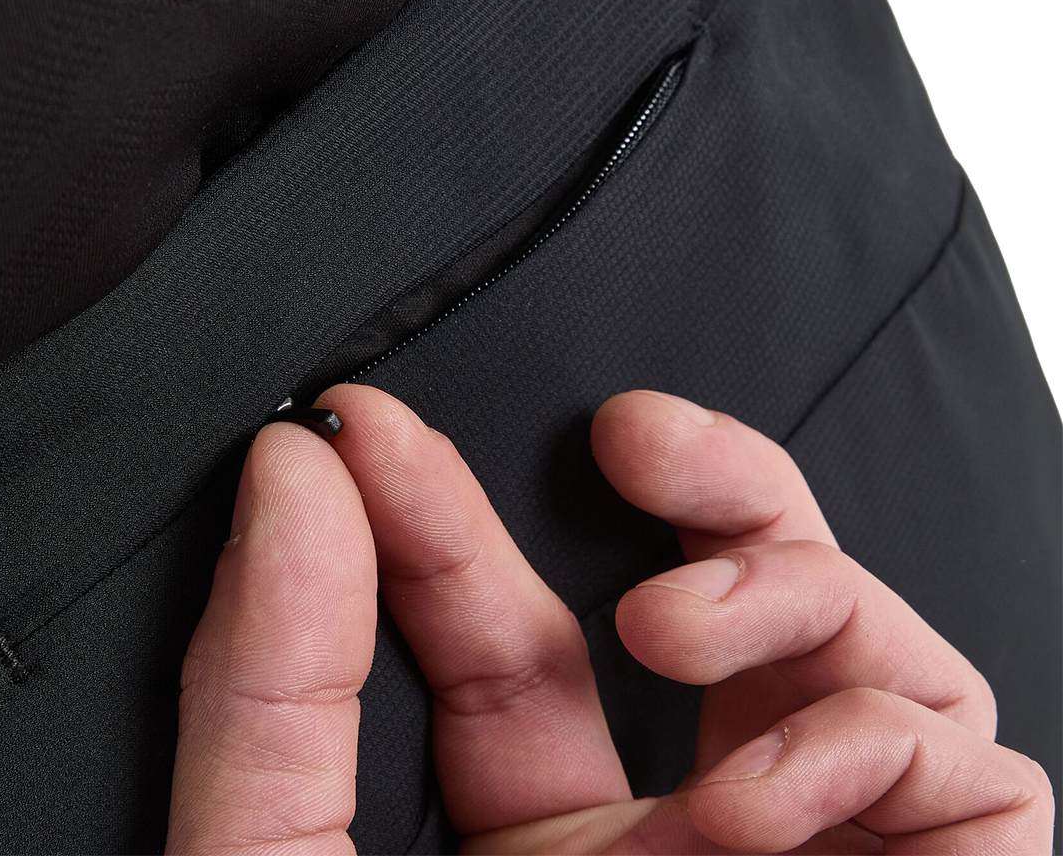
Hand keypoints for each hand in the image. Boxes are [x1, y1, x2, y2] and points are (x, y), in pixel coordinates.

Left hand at [163, 384, 1054, 853]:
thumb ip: (268, 700)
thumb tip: (289, 484)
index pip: (506, 639)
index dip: (442, 515)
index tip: (369, 428)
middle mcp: (693, 855)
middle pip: (728, 603)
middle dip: (700, 480)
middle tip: (625, 433)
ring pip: (865, 645)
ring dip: (782, 591)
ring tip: (670, 633)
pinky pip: (972, 765)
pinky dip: (873, 736)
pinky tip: (766, 794)